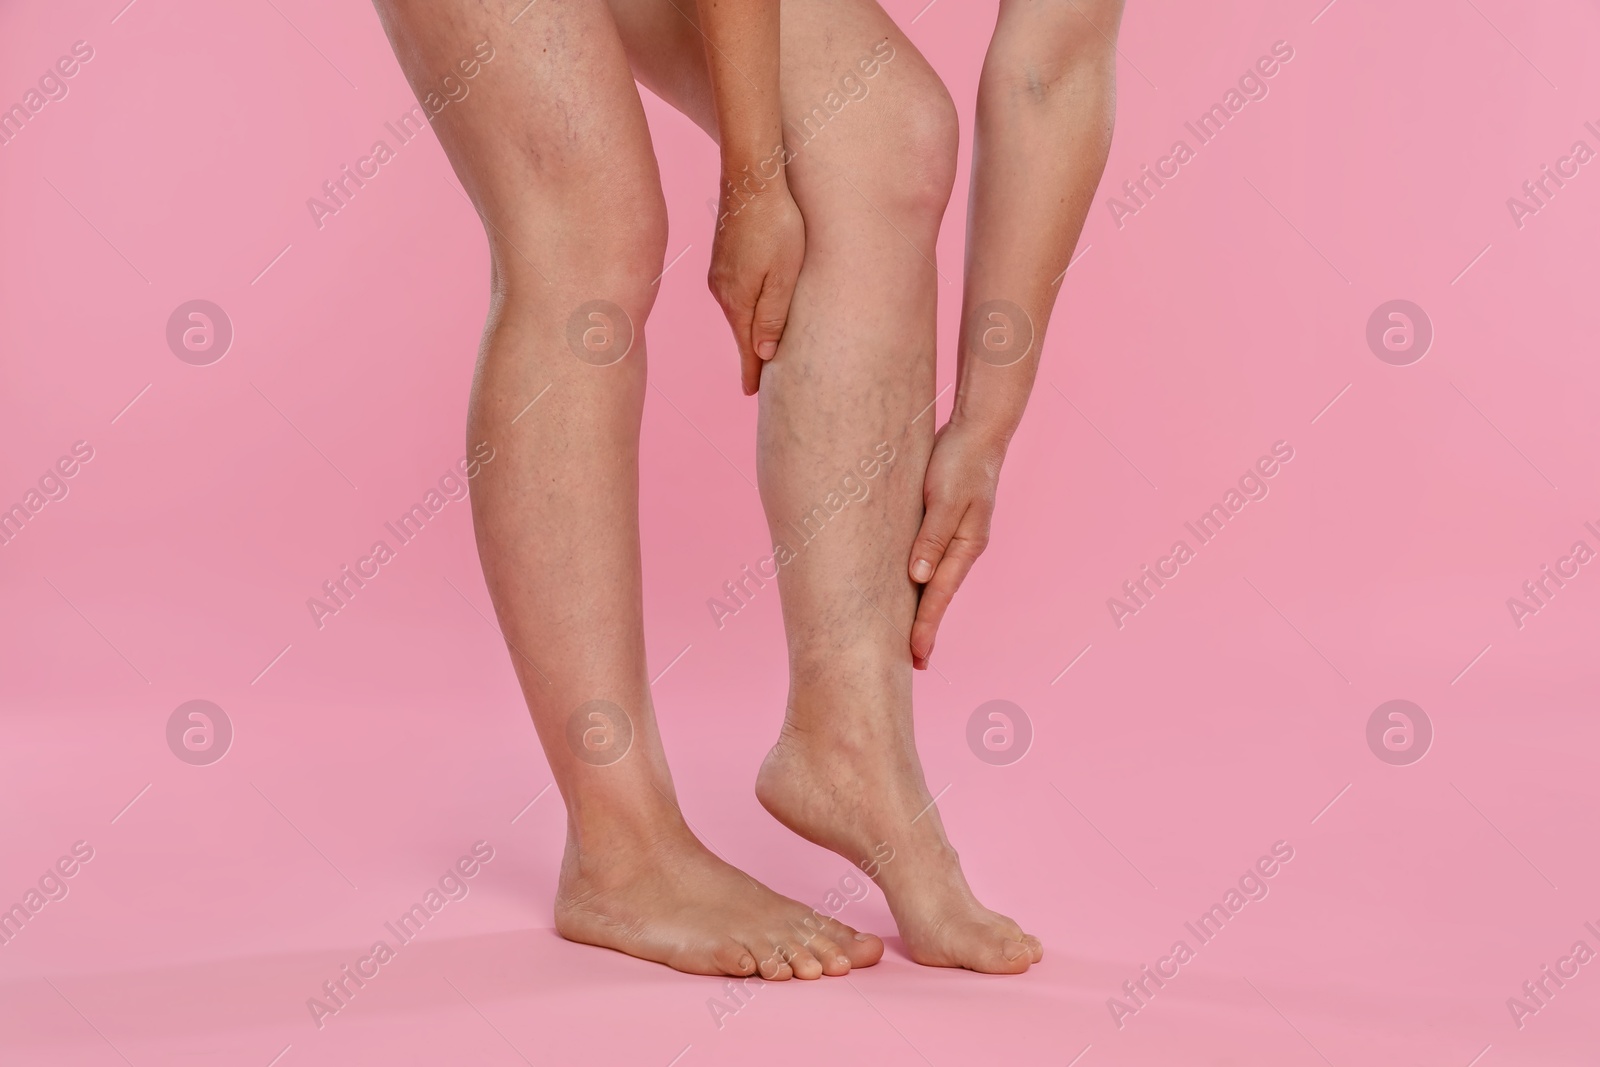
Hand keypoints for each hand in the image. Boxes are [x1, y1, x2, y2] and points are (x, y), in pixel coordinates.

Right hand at [707, 179, 804, 394]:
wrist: (751, 177)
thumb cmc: (777, 223)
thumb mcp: (784, 273)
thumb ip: (773, 314)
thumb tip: (763, 353)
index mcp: (738, 300)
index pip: (746, 349)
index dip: (752, 374)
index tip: (752, 394)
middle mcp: (722, 291)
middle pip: (741, 332)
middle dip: (751, 356)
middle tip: (758, 383)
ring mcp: (719, 273)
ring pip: (737, 311)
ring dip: (749, 329)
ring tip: (760, 350)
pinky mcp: (723, 258)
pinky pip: (734, 293)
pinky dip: (745, 306)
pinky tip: (753, 307)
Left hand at [908, 421, 1006, 668]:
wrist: (978, 432)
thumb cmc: (961, 462)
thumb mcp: (945, 499)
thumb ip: (931, 537)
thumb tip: (917, 577)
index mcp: (965, 545)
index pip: (939, 595)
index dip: (925, 627)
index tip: (915, 656)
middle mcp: (962, 548)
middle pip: (939, 597)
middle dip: (926, 630)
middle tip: (913, 664)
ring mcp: (956, 538)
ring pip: (935, 582)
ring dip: (923, 610)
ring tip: (910, 639)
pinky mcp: (944, 526)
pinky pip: (931, 562)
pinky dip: (921, 584)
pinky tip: (912, 592)